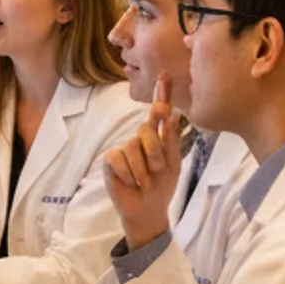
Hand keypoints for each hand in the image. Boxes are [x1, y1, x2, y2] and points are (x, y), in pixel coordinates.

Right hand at [102, 72, 182, 250]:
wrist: (148, 209)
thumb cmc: (162, 186)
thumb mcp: (173, 164)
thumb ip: (170, 140)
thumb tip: (173, 115)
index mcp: (158, 137)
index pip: (159, 112)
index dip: (162, 92)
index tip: (165, 74)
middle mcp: (140, 138)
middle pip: (147, 130)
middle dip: (155, 154)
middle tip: (157, 171)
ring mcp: (124, 148)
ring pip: (133, 147)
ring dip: (143, 170)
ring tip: (144, 182)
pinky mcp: (111, 160)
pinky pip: (119, 158)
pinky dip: (129, 174)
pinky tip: (130, 182)